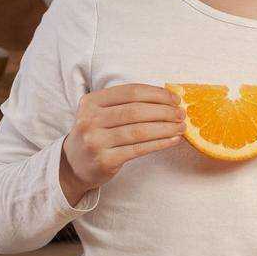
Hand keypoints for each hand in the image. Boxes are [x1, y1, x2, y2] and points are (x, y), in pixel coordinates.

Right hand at [60, 84, 184, 204]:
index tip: (175, 98)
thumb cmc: (97, 133)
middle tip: (181, 113)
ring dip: (166, 128)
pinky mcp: (104, 160)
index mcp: (91, 101)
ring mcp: (95, 141)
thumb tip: (169, 97)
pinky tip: (172, 139)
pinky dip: (160, 143)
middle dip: (164, 111)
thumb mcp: (102, 112)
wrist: (74, 163)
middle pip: (136, 111)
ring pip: (139, 131)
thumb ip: (128, 103)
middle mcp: (90, 120)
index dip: (156, 94)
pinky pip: (139, 149)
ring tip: (181, 127)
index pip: (130, 92)